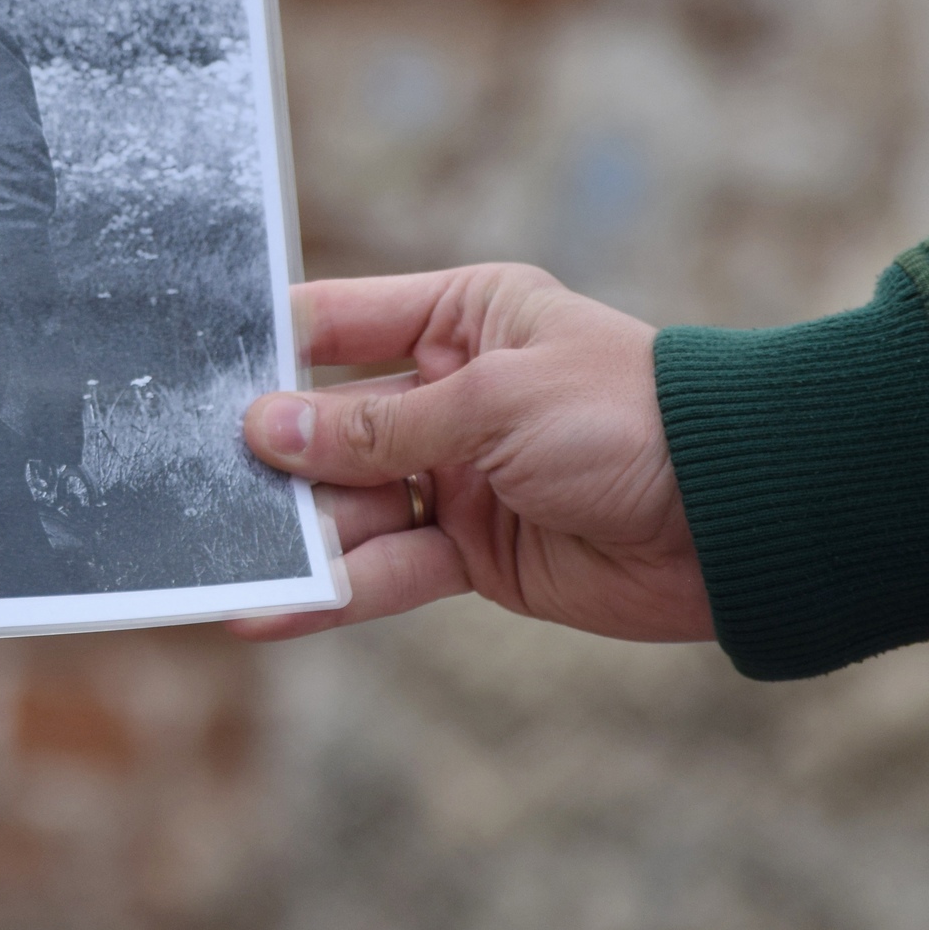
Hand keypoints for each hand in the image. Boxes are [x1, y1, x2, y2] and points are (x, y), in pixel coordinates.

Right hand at [230, 264, 712, 644]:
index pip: (335, 326)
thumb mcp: (492, 402)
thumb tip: (263, 431)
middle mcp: (449, 393)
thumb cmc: (632, 420)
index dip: (264, 351)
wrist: (744, 519)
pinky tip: (271, 610)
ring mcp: (457, 477)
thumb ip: (374, 427)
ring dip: (292, 534)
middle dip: (267, 458)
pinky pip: (386, 570)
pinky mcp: (474, 554)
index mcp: (461, 319)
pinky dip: (333, 591)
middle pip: (328, 426)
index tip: (186, 375)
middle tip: (184, 484)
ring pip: (349, 505)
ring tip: (219, 561)